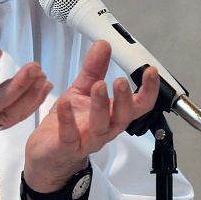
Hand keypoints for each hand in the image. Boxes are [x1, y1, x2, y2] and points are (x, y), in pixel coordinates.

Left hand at [23, 41, 158, 192]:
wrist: (49, 154)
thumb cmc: (70, 124)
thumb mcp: (81, 91)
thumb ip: (93, 69)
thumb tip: (103, 45)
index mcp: (112, 114)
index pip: (138, 104)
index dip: (148, 90)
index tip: (151, 71)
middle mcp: (105, 129)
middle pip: (123, 117)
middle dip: (124, 99)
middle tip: (121, 81)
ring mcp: (87, 140)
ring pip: (101, 127)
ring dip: (101, 106)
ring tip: (99, 86)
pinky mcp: (67, 147)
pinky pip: (70, 136)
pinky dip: (68, 120)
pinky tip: (65, 104)